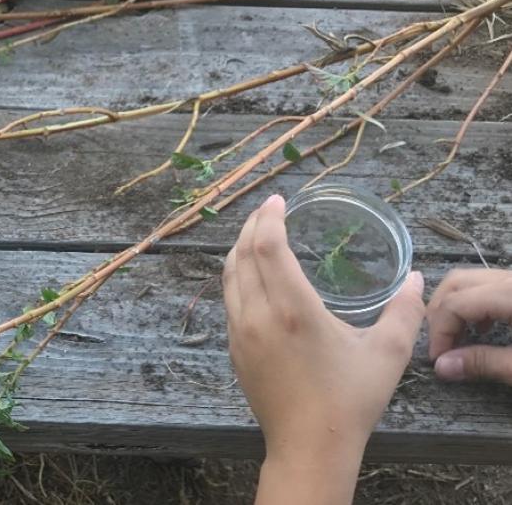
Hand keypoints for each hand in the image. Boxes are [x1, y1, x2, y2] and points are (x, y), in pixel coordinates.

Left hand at [224, 195, 425, 462]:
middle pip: (241, 255)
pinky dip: (235, 277)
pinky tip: (249, 276)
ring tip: (254, 234)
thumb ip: (405, 312)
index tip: (277, 200)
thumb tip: (417, 280)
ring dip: (238, 249)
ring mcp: (240, 333)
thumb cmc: (349, 400)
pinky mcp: (234, 349)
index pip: (268, 247)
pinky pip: (229, 301)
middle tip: (265, 209)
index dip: (269, 218)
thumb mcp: (386, 354)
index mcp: (292, 309)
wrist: (310, 446)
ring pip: (229, 277)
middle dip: (251, 226)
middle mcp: (258, 315)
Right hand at [427, 268, 511, 382]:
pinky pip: (489, 287)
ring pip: (471, 281)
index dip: (439, 331)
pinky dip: (476, 305)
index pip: (455, 302)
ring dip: (455, 307)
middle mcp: (511, 279)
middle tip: (440, 344)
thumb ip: (484, 363)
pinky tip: (483, 329)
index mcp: (509, 293)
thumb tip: (441, 367)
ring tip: (458, 339)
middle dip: (439, 313)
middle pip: (457, 282)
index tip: (439, 360)